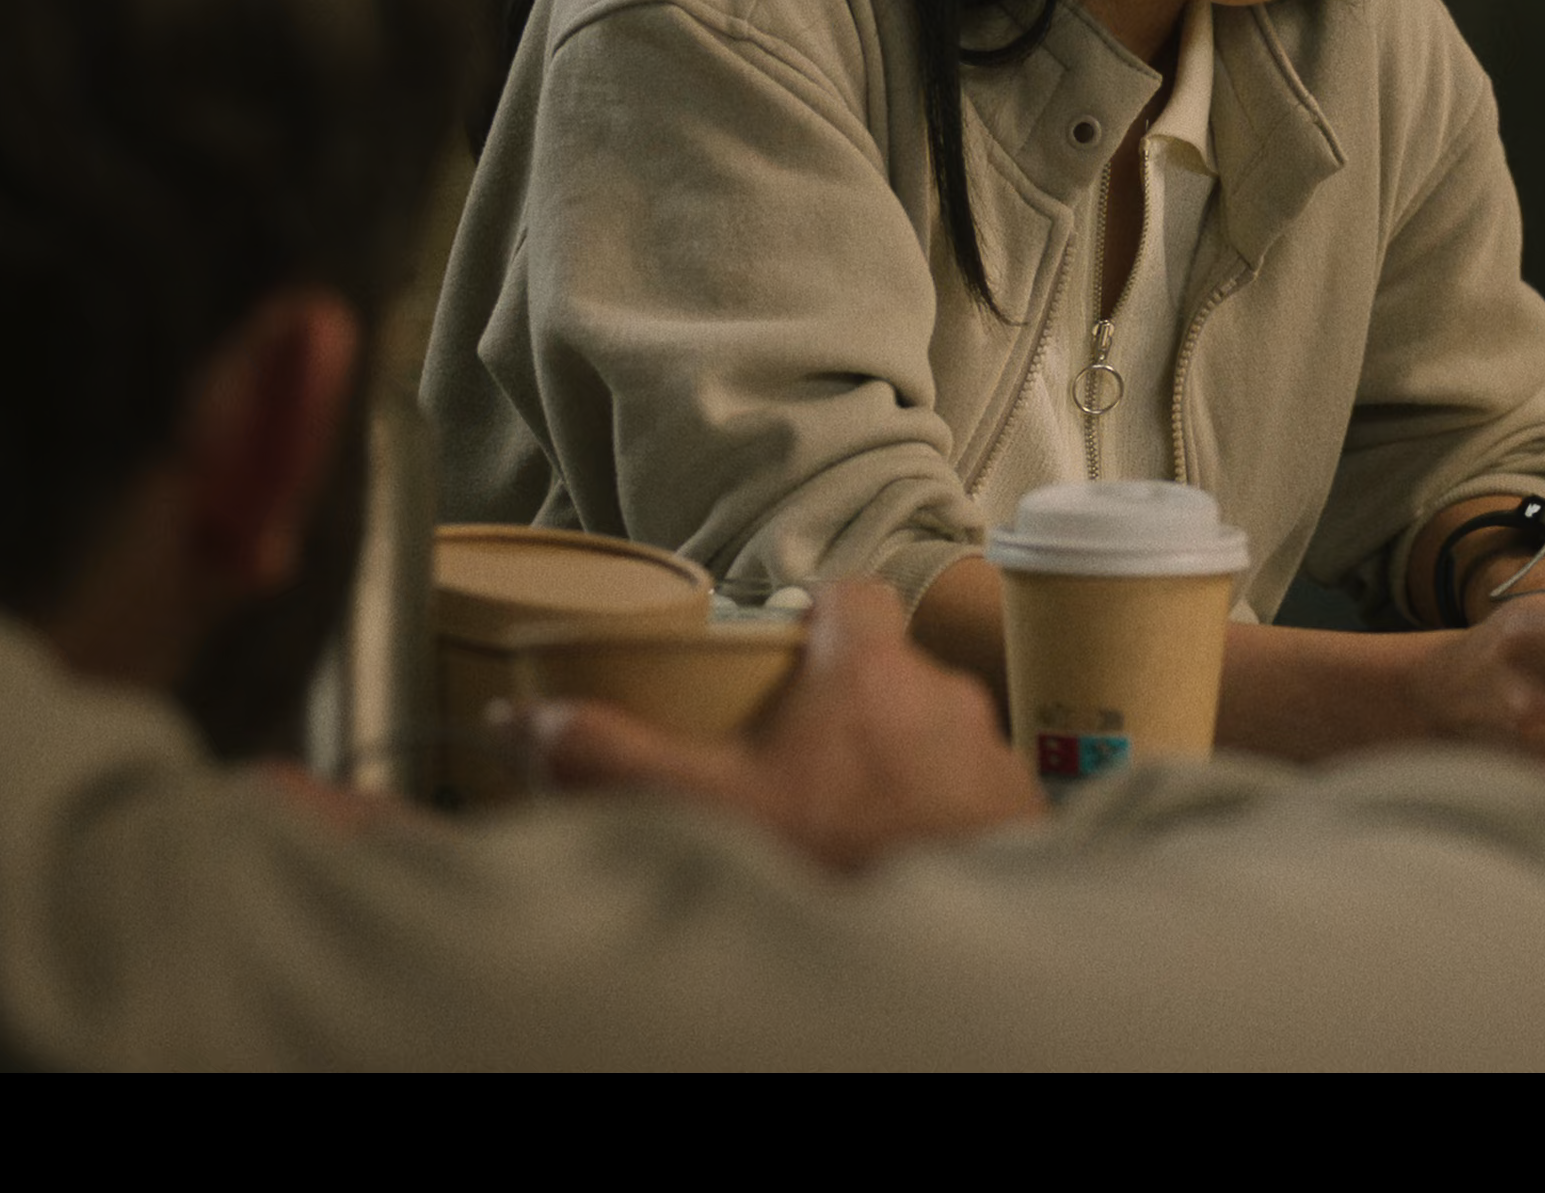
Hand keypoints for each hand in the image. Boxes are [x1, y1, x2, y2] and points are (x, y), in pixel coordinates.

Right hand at [528, 580, 1045, 870]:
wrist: (951, 951)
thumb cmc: (840, 860)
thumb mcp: (707, 808)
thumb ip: (614, 758)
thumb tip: (526, 726)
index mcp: (869, 670)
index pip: (854, 593)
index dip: (818, 610)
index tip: (787, 643)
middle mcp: (942, 694)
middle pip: (889, 669)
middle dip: (846, 702)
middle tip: (797, 753)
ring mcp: (989, 752)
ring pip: (931, 732)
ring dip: (894, 762)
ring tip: (848, 814)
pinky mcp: (1018, 809)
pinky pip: (971, 789)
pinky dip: (938, 811)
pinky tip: (903, 850)